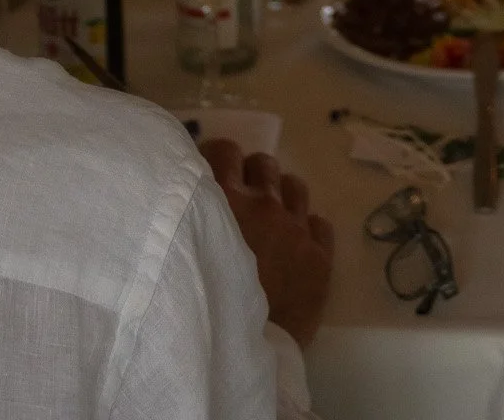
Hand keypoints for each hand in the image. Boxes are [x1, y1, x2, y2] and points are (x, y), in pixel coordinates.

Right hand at [202, 145, 333, 347]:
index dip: (218, 160)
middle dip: (252, 176)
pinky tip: (295, 245)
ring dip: (281, 196)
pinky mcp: (320, 256)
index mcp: (225, 199)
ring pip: (294, 186)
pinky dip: (307, 228)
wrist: (241, 352)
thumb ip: (189, 219)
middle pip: (263, 164)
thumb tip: (187, 201)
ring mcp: (296, 227)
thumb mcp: (184, 251)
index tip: (213, 177)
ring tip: (271, 219)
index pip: (225, 151)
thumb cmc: (199, 304)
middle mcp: (263, 203)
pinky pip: (320, 222)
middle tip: (241, 202)